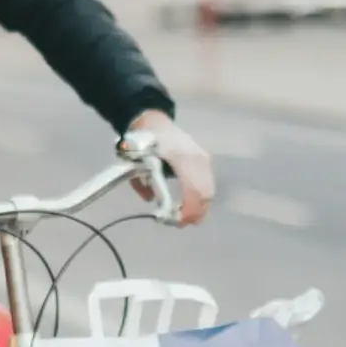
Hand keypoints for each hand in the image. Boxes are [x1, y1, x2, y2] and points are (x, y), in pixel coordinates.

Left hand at [129, 111, 213, 226]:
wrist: (154, 123)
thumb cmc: (143, 144)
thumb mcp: (137, 164)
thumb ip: (143, 184)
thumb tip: (151, 201)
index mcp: (181, 157)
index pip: (193, 189)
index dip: (188, 209)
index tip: (178, 221)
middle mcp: (197, 158)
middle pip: (205, 193)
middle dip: (195, 212)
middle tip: (180, 223)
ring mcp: (204, 158)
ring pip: (208, 190)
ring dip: (199, 207)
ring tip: (185, 217)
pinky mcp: (205, 160)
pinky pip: (208, 184)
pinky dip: (201, 198)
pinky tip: (190, 205)